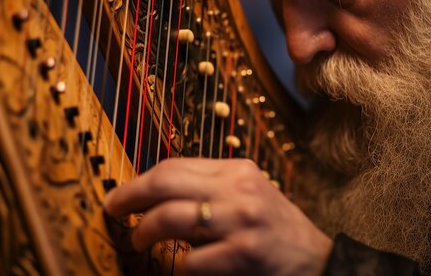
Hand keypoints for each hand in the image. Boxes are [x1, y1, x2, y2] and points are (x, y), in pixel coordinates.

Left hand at [103, 158, 332, 274]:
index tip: (122, 194)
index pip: (174, 165)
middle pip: (165, 182)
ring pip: (170, 218)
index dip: (139, 180)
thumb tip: (157, 192)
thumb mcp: (248, 195)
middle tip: (113, 210)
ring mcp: (242, 221)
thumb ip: (211, 188)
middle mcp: (239, 189)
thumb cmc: (275, 230)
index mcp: (238, 169)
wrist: (317, 262)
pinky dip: (178, 267)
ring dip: (144, 232)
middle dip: (129, 196)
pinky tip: (182, 268)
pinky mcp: (244, 255)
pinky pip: (190, 261)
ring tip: (138, 241)